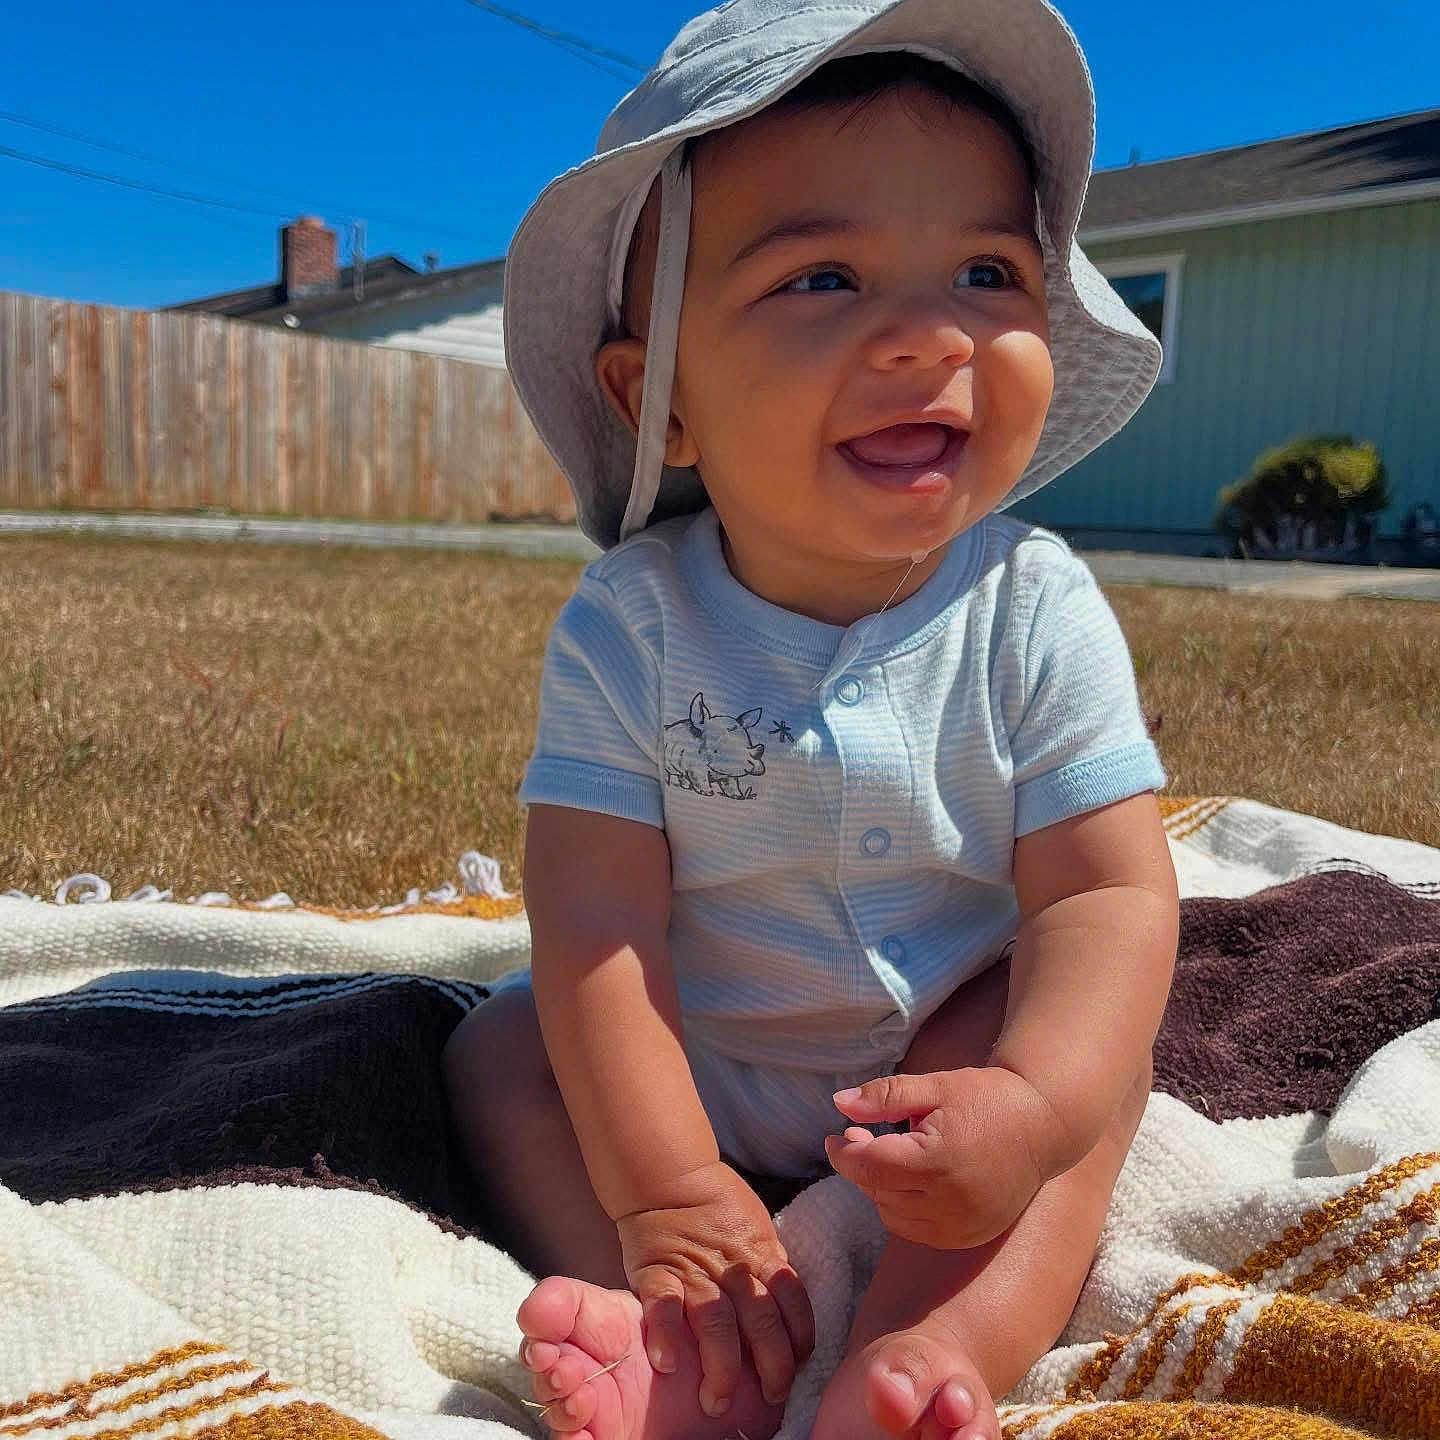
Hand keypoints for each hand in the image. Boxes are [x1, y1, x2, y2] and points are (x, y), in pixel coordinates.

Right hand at [616, 1161, 814, 1415]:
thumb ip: (770, 1269)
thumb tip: (788, 1314)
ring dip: (721, 1366)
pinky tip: (669, 1364)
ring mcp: (694, 1271)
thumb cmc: (718, 1206)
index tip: (799, 1365)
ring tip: (717, 1401)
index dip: (800, 1338)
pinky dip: (666, 1335)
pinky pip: (663, 1306)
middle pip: (761, 1320)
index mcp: (762, 1256)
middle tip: (771, 1399)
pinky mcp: (657, 1272)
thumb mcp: (757, 1230)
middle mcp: (733, 1268)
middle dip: (771, 1365)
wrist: (670, 1176)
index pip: (793, 1301)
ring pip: (716, 1322)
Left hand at [824, 1066, 1061, 1248]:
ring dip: (882, 1189)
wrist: (1044, 1124)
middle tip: (860, 1136)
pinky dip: (906, 1210)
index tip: (835, 1136)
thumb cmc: (987, 1098)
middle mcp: (949, 1202)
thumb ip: (884, 1096)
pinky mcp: (972, 1236)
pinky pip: (920, 1232)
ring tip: (890, 1157)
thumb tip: (839, 1102)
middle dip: (863, 1166)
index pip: (868, 1167)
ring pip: (894, 1217)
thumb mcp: (934, 1086)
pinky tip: (913, 1182)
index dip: (843, 1152)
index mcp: (936, 1161)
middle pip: (878, 1192)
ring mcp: (963, 1225)